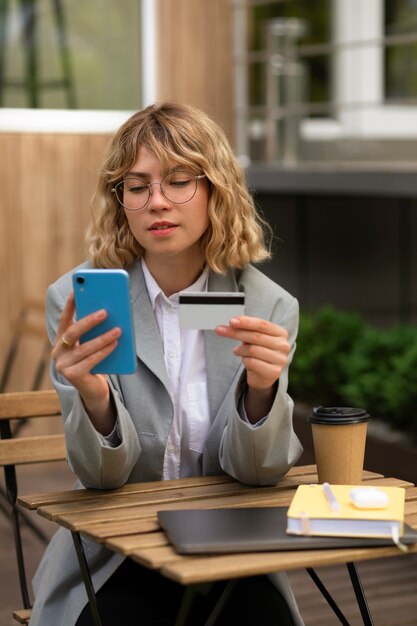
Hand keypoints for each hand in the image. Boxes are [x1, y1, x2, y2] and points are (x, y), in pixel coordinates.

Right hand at [51, 292, 120, 433]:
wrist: (93, 390)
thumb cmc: (94, 362)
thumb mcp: (92, 344)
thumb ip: (94, 332)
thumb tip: (109, 313)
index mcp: (61, 340)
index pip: (64, 319)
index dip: (70, 305)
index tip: (76, 291)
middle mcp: (58, 351)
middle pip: (73, 332)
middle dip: (89, 321)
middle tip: (105, 312)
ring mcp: (63, 365)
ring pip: (84, 347)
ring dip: (103, 337)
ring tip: (118, 330)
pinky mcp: (73, 376)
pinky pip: (91, 361)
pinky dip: (104, 351)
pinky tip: (115, 344)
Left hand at [215, 316, 289, 422]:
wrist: (264, 376)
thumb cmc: (259, 353)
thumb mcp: (255, 339)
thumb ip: (247, 330)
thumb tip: (232, 323)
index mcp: (281, 333)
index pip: (262, 324)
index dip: (246, 322)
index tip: (231, 321)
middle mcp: (283, 345)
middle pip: (256, 336)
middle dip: (236, 333)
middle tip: (220, 330)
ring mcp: (280, 359)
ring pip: (253, 350)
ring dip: (240, 350)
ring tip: (236, 351)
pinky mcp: (274, 372)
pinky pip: (252, 362)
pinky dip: (244, 360)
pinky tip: (244, 360)